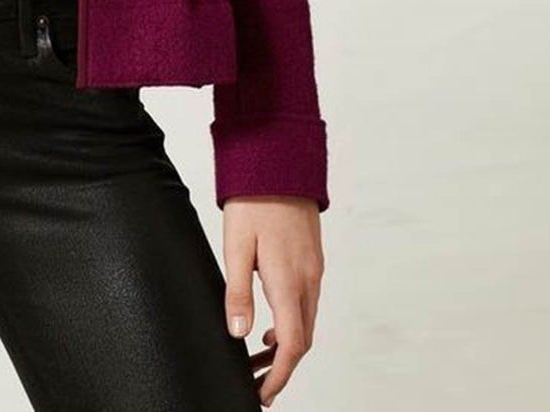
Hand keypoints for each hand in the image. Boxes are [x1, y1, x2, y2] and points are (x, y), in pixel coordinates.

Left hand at [221, 195, 323, 405]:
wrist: (279, 162)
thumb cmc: (254, 200)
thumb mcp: (236, 246)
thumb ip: (237, 292)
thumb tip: (239, 334)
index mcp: (289, 282)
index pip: (290, 345)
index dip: (278, 375)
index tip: (263, 394)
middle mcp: (308, 280)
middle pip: (302, 340)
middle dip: (281, 366)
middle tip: (257, 381)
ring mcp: (313, 269)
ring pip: (306, 322)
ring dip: (286, 344)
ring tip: (257, 354)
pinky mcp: (312, 258)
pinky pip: (306, 302)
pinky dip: (291, 322)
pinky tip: (270, 319)